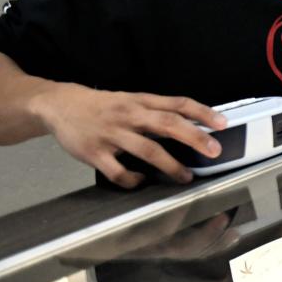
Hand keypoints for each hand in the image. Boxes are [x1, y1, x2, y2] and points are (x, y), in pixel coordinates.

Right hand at [31, 83, 226, 187]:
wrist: (58, 105)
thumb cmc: (102, 105)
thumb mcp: (131, 99)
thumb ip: (157, 111)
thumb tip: (192, 124)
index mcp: (140, 101)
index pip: (177, 103)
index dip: (202, 112)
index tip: (223, 123)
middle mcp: (129, 115)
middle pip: (167, 124)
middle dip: (194, 137)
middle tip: (214, 151)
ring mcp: (111, 134)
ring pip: (147, 150)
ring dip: (170, 165)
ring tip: (186, 176)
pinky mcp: (94, 153)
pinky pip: (118, 171)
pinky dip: (133, 180)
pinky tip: (141, 181)